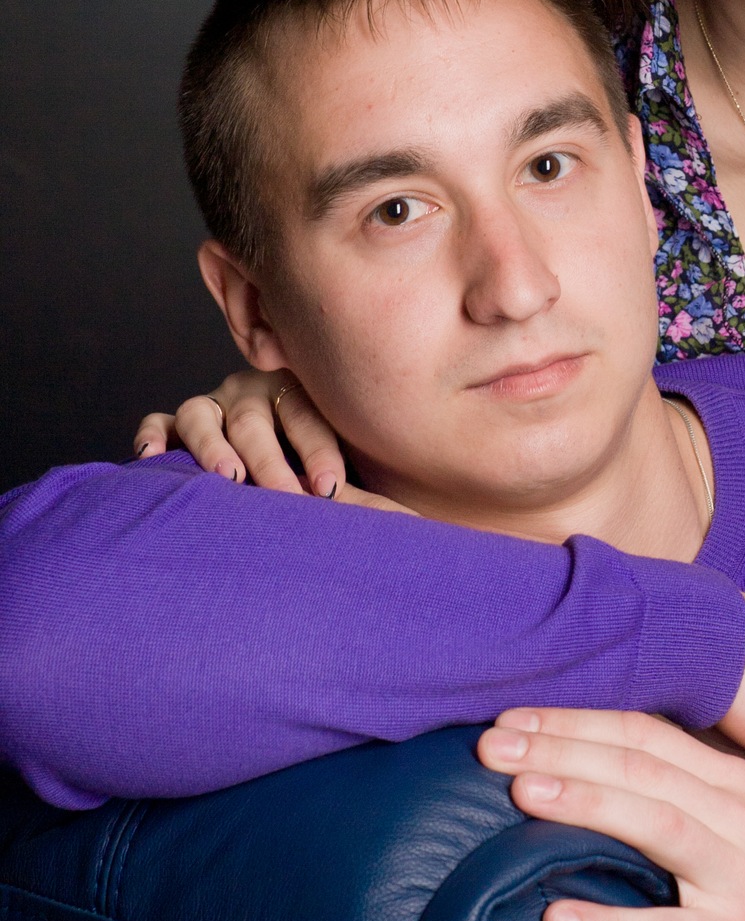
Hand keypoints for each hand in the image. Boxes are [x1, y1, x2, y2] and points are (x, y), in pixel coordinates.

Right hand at [132, 369, 346, 497]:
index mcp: (297, 396)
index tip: (329, 489)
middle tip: (284, 496)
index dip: (317, 450)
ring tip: (226, 478)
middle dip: (270, 460)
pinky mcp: (174, 425)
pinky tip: (151, 458)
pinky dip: (152, 435)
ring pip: (202, 416)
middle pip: (254, 421)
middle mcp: (251, 396)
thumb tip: (416, 524)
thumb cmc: (310, 474)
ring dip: (212, 446)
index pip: (307, 417)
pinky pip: (158, 422)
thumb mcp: (337, 478)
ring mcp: (211, 407)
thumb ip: (365, 499)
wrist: (273, 464)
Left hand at [478, 708, 744, 920]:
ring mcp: (744, 878)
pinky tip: (556, 918)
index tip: (510, 720)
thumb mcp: (737, 819)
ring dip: (588, 804)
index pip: (645, 735)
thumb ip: (680, 787)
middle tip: (491, 748)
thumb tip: (588, 756)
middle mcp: (742, 817)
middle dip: (563, 750)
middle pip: (642, 769)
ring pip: (658, 827)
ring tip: (522, 794)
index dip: (576, 722)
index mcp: (734, 780)